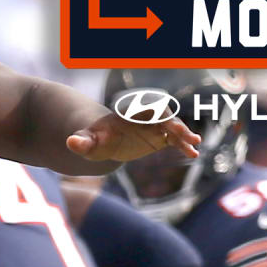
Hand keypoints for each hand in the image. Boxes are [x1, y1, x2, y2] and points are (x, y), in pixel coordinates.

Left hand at [66, 111, 199, 162]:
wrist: (103, 142)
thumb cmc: (94, 139)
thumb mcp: (87, 142)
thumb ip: (81, 141)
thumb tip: (70, 142)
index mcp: (130, 114)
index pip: (145, 111)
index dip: (156, 116)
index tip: (166, 125)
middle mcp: (145, 117)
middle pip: (164, 117)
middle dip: (175, 124)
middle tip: (185, 135)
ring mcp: (154, 127)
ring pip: (172, 128)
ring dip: (184, 135)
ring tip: (196, 144)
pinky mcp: (159, 138)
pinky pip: (174, 140)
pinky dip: (183, 146)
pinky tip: (193, 155)